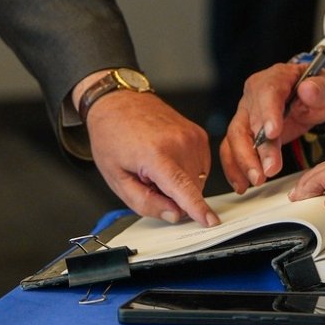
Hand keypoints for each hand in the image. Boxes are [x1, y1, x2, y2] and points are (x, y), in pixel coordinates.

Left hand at [85, 89, 217, 226]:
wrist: (118, 103)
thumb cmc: (113, 137)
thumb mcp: (117, 179)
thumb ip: (145, 202)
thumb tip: (174, 214)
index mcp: (155, 154)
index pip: (182, 188)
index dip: (197, 208)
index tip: (211, 221)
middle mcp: (179, 142)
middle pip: (191, 189)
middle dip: (174, 196)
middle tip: (150, 180)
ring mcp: (192, 136)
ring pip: (198, 180)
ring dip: (182, 183)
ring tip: (157, 166)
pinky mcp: (199, 133)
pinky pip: (201, 166)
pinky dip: (187, 170)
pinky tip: (168, 159)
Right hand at [219, 61, 324, 191]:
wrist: (312, 96)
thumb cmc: (318, 91)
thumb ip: (319, 89)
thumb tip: (308, 89)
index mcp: (274, 78)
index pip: (267, 93)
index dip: (268, 114)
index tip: (273, 134)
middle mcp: (254, 95)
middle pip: (248, 121)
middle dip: (256, 149)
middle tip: (269, 170)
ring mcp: (246, 113)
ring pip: (235, 137)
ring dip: (243, 161)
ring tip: (256, 180)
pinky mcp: (244, 131)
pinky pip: (232, 148)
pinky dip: (235, 167)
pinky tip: (242, 183)